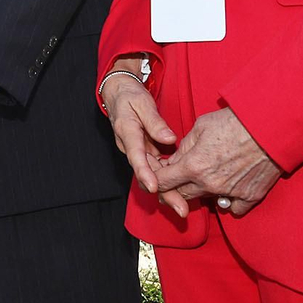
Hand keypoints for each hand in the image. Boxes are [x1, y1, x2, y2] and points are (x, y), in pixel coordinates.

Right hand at [100, 63, 184, 216]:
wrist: (119, 94)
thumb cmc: (130, 97)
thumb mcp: (142, 103)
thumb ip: (155, 122)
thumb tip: (170, 139)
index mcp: (127, 132)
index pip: (136, 156)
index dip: (145, 173)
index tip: (155, 187)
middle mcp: (131, 147)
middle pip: (146, 173)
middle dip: (163, 192)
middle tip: (180, 208)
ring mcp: (138, 152)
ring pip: (153, 175)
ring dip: (167, 192)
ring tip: (183, 208)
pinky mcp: (146, 153)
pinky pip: (157, 169)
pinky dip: (168, 181)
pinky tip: (181, 194)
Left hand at [154, 107, 280, 217]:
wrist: (269, 127)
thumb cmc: (234, 121)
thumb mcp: (201, 126)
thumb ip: (184, 146)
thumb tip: (176, 160)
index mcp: (193, 165)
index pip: (163, 182)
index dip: (156, 179)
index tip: (158, 176)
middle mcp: (209, 184)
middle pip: (181, 196)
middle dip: (175, 189)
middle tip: (178, 179)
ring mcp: (230, 193)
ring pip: (206, 202)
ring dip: (202, 192)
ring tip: (207, 178)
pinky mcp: (249, 197)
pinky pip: (232, 208)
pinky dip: (228, 200)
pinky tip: (229, 187)